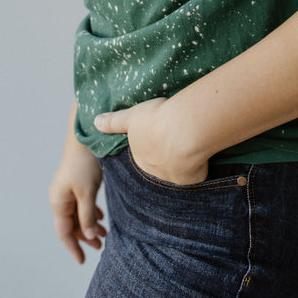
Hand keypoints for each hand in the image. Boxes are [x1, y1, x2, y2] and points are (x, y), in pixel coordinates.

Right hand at [49, 137, 106, 263]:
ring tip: (104, 233)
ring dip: (89, 224)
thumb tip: (88, 235)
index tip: (82, 261)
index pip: (64, 232)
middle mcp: (60, 197)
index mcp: (59, 202)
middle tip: (101, 245)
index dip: (73, 248)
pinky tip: (101, 217)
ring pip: (77, 214)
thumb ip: (86, 215)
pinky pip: (81, 204)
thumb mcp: (87, 192)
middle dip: (85, 236)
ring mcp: (67, 190)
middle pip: (71, 224)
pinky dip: (90, 213)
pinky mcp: (75, 183)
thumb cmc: (85, 165)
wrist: (86, 138)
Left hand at [94, 97, 208, 185]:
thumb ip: (114, 122)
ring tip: (189, 147)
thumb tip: (95, 123)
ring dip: (181, 163)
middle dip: (165, 159)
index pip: (143, 156)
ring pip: (177, 172)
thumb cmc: (156, 121)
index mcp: (140, 158)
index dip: (150, 147)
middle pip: (159, 167)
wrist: (184, 131)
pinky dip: (198, 167)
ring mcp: (174, 179)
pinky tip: (202, 155)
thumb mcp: (132, 116)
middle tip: (174, 143)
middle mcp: (155, 173)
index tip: (158, 138)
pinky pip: (195, 174)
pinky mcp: (193, 180)